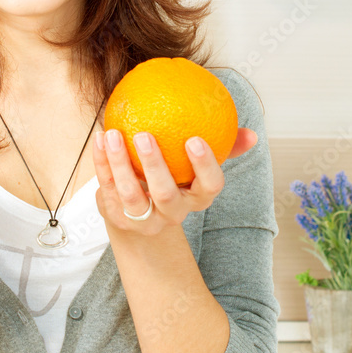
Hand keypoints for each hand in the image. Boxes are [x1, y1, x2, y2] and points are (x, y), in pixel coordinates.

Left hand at [92, 128, 257, 234]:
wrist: (141, 217)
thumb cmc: (176, 181)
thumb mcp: (198, 169)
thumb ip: (223, 148)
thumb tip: (250, 134)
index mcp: (196, 198)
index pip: (209, 187)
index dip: (204, 166)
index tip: (194, 139)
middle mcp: (171, 213)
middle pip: (165, 195)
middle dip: (155, 166)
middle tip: (144, 135)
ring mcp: (142, 219)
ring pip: (130, 194)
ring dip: (119, 163)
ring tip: (114, 133)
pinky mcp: (116, 215)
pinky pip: (107, 186)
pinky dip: (101, 162)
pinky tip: (100, 137)